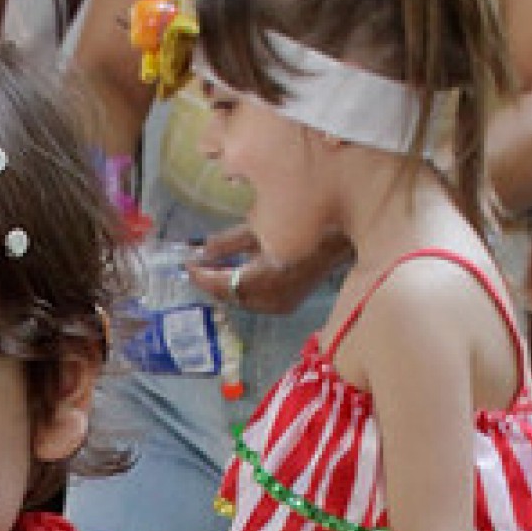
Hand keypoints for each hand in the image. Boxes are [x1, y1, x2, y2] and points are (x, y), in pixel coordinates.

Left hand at [184, 224, 349, 316]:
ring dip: (226, 287)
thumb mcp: (262, 228)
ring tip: (210, 271)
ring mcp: (280, 305)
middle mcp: (272, 298)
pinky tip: (234, 275)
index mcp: (267, 277)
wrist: (344, 236)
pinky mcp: (286, 306)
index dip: (204, 276)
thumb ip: (230, 242)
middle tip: (195, 268)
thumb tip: (204, 249)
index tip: (187, 265)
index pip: (225, 284)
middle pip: (231, 296)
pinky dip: (242, 290)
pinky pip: (255, 301)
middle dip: (212, 283)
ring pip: (242, 300)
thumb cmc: (303, 224)